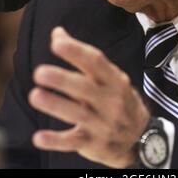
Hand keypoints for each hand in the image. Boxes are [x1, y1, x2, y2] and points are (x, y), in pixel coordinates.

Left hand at [28, 27, 149, 167]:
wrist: (142, 137)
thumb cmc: (118, 98)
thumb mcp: (109, 76)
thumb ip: (83, 57)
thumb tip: (57, 33)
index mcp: (114, 80)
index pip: (96, 62)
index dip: (76, 51)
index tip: (56, 43)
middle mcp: (111, 100)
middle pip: (85, 88)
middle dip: (62, 79)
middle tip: (39, 72)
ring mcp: (103, 124)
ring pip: (78, 114)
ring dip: (55, 105)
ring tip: (35, 96)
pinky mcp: (94, 144)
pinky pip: (73, 142)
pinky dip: (56, 141)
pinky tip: (38, 138)